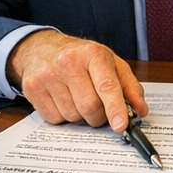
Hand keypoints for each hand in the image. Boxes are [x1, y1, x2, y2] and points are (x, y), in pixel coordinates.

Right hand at [7, 30, 146, 131]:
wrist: (41, 47)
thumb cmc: (80, 57)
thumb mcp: (110, 63)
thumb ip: (129, 86)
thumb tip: (140, 109)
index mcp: (92, 54)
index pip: (106, 85)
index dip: (115, 108)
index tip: (121, 125)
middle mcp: (68, 62)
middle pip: (90, 107)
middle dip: (98, 116)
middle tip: (98, 107)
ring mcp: (48, 75)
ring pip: (72, 116)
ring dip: (80, 116)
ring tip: (76, 97)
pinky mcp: (32, 88)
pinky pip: (54, 119)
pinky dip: (62, 116)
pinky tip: (62, 99)